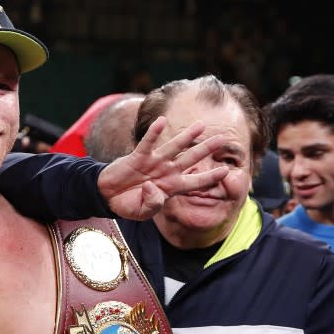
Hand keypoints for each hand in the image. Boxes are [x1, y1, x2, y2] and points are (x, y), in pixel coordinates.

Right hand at [97, 117, 228, 219]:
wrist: (107, 196)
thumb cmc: (128, 205)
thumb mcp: (142, 212)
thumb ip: (152, 204)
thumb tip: (154, 186)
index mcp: (171, 188)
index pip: (195, 182)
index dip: (210, 177)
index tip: (226, 171)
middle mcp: (166, 172)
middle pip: (190, 159)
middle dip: (206, 149)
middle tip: (223, 138)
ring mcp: (153, 163)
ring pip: (174, 147)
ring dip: (187, 136)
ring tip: (201, 125)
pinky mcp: (138, 156)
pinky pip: (148, 143)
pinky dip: (154, 132)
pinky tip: (162, 121)